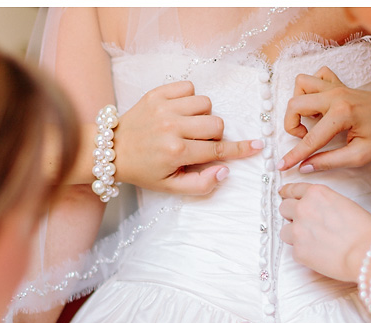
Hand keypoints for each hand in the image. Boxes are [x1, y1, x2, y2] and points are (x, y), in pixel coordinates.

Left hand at [115, 81, 262, 194]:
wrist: (112, 149)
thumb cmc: (144, 170)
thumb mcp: (171, 187)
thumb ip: (201, 184)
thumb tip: (224, 171)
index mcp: (176, 152)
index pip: (217, 150)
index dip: (240, 149)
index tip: (258, 145)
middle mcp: (171, 128)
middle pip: (216, 124)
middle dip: (214, 134)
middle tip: (198, 142)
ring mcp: (164, 108)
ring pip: (205, 104)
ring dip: (202, 116)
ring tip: (187, 126)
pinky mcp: (157, 93)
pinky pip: (189, 87)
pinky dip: (189, 98)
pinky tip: (179, 111)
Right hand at [278, 67, 370, 172]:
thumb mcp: (360, 156)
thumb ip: (330, 161)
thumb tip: (305, 167)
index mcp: (342, 114)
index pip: (310, 138)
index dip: (294, 155)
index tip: (282, 166)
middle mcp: (336, 95)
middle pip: (295, 103)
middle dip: (291, 125)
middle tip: (305, 139)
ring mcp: (337, 86)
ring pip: (301, 84)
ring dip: (299, 104)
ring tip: (312, 121)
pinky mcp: (340, 83)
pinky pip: (316, 77)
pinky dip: (311, 90)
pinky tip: (320, 107)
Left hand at [279, 182, 370, 281]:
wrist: (366, 252)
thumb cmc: (364, 230)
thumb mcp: (344, 204)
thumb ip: (324, 204)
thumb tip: (318, 212)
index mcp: (316, 194)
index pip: (294, 189)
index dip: (287, 192)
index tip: (283, 194)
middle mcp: (303, 208)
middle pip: (284, 208)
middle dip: (291, 215)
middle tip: (303, 223)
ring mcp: (298, 230)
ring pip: (284, 231)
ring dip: (294, 235)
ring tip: (312, 241)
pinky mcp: (298, 251)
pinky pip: (294, 250)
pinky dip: (304, 252)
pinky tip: (319, 254)